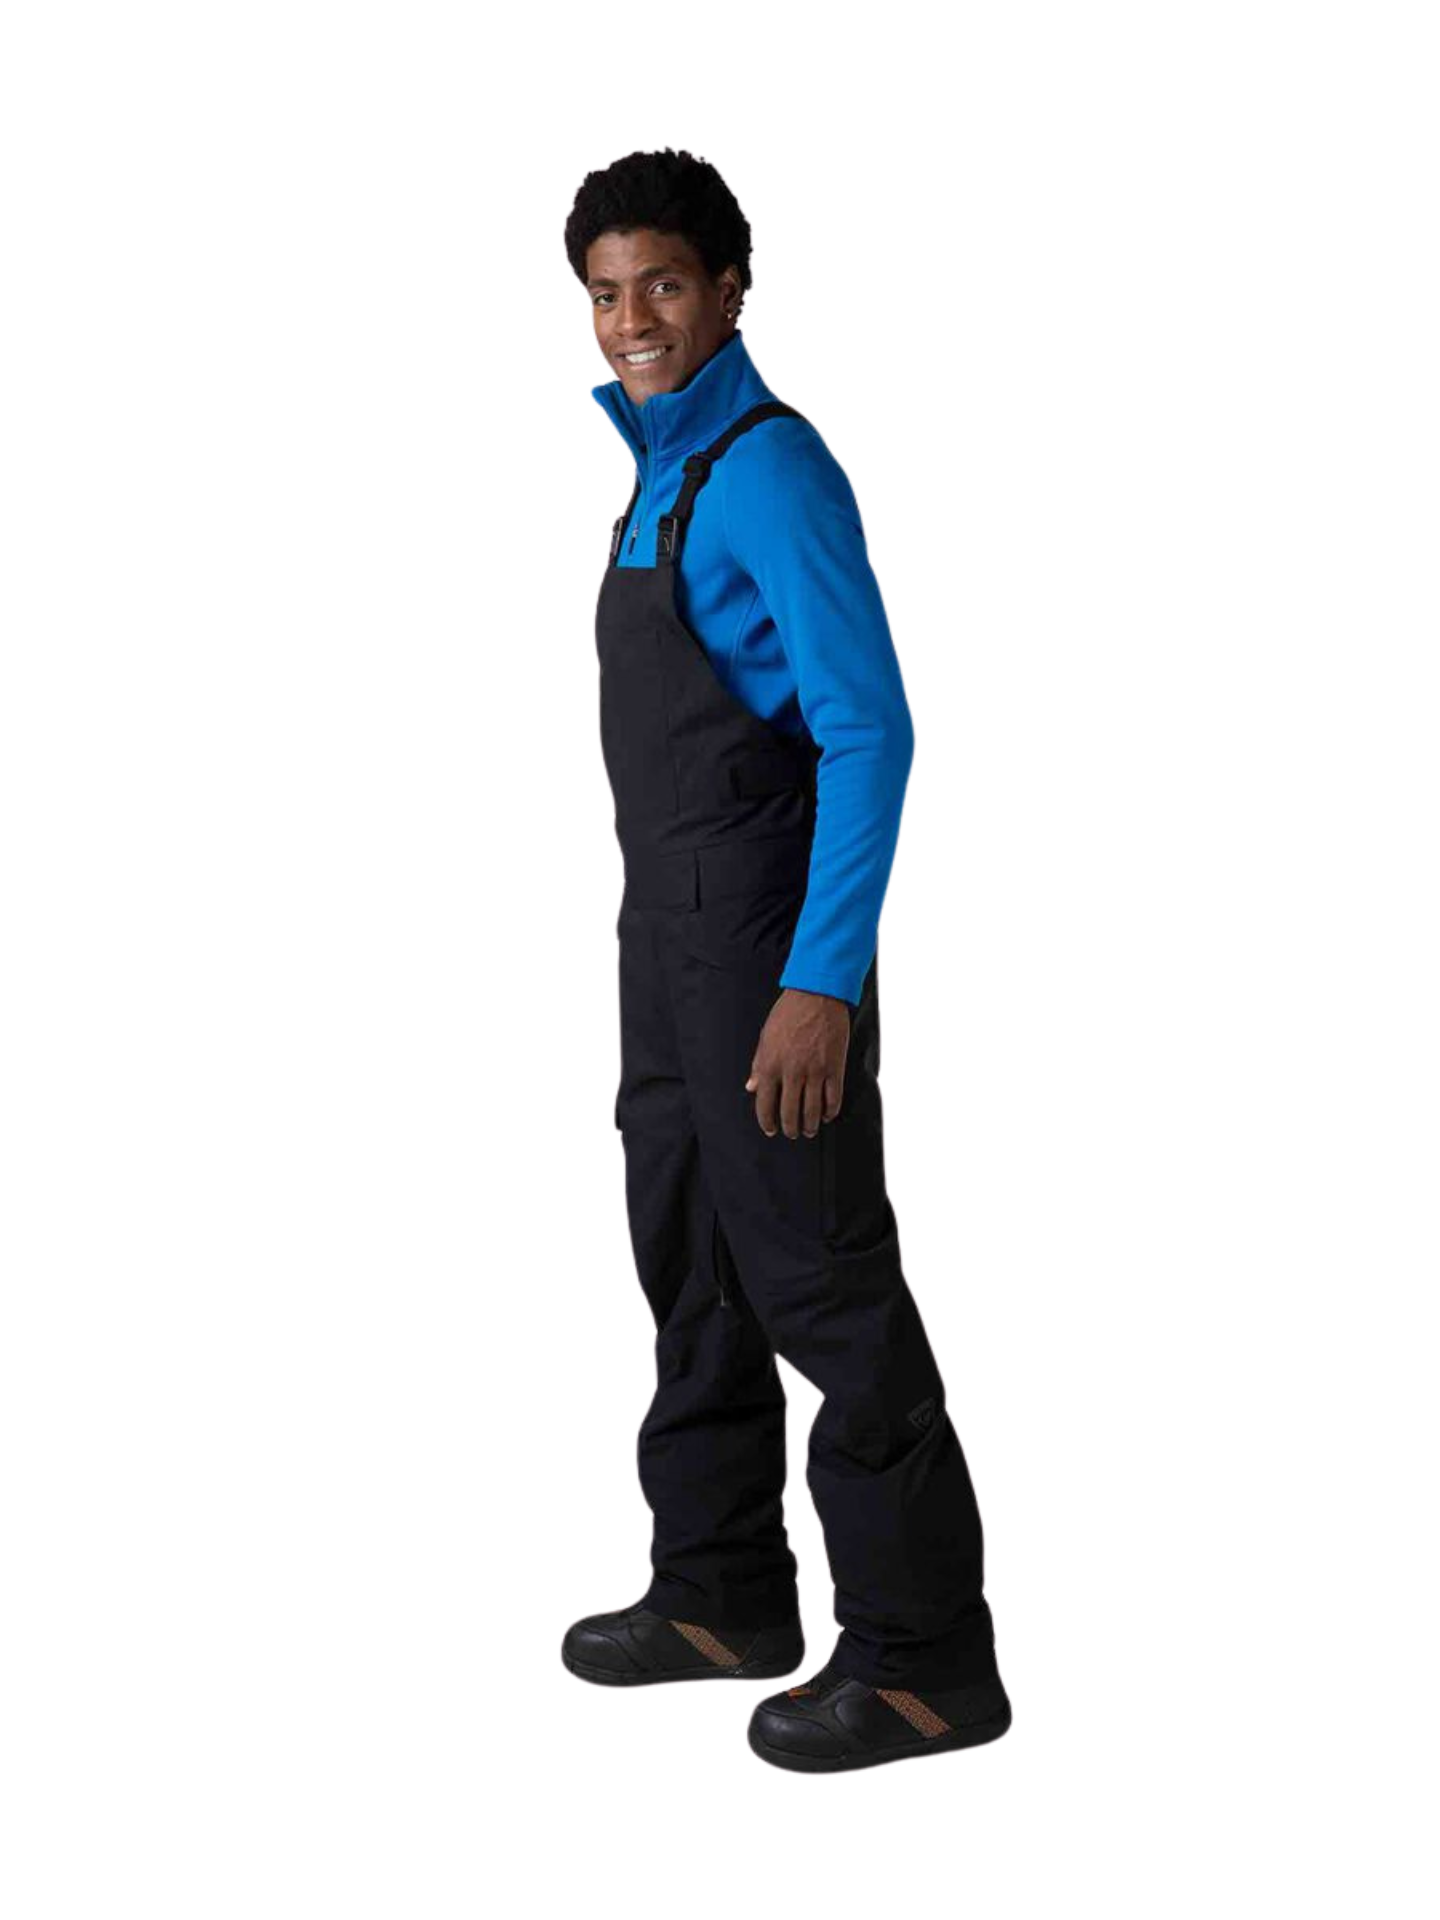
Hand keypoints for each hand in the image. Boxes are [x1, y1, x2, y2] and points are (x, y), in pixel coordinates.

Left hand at [745, 988, 850, 1138]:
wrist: (817, 995)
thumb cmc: (788, 1013)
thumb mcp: (765, 1037)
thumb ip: (759, 1065)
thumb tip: (751, 1087)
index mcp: (771, 1065)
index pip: (765, 1104)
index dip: (766, 1122)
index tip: (770, 1129)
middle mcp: (792, 1072)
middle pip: (789, 1112)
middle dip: (790, 1128)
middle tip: (792, 1133)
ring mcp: (815, 1071)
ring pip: (812, 1110)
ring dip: (810, 1125)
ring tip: (809, 1130)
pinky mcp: (834, 1068)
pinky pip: (833, 1098)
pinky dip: (830, 1111)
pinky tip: (827, 1116)